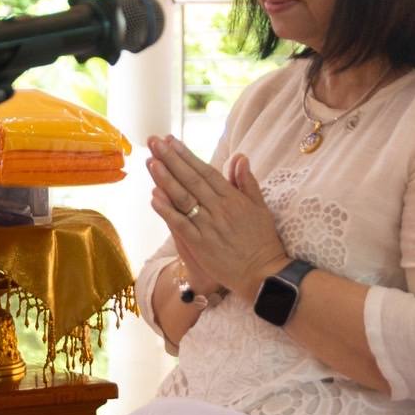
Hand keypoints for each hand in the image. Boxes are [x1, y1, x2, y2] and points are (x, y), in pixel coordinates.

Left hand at [146, 136, 290, 300]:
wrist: (263, 273)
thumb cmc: (262, 240)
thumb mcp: (260, 207)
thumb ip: (246, 182)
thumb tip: (240, 157)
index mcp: (233, 198)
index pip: (206, 172)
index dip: (187, 155)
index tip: (171, 141)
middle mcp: (219, 209)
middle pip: (191, 180)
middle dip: (171, 159)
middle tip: (154, 142)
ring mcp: (209, 226)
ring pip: (184, 198)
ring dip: (166, 179)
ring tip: (151, 162)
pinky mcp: (200, 244)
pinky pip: (180, 224)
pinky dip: (167, 210)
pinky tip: (154, 197)